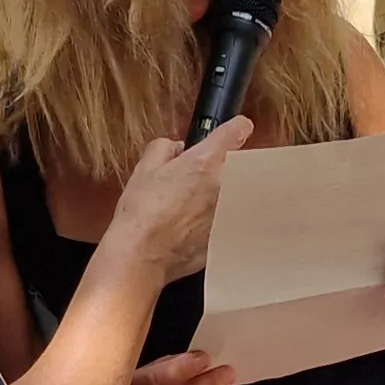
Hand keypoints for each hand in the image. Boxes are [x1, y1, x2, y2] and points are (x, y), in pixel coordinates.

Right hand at [108, 117, 246, 281]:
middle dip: (227, 167)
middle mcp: (225, 184)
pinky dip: (224, 219)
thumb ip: (164, 148)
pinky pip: (234, 219)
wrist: (142, 255)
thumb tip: (176, 148)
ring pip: (240, 193)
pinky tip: (200, 227)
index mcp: (205, 161)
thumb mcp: (144, 169)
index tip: (236, 131)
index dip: (236, 128)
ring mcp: (231, 211)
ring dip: (227, 194)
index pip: (237, 131)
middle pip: (242, 164)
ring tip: (198, 206)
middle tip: (202, 178)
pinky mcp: (230, 234)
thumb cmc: (141, 214)